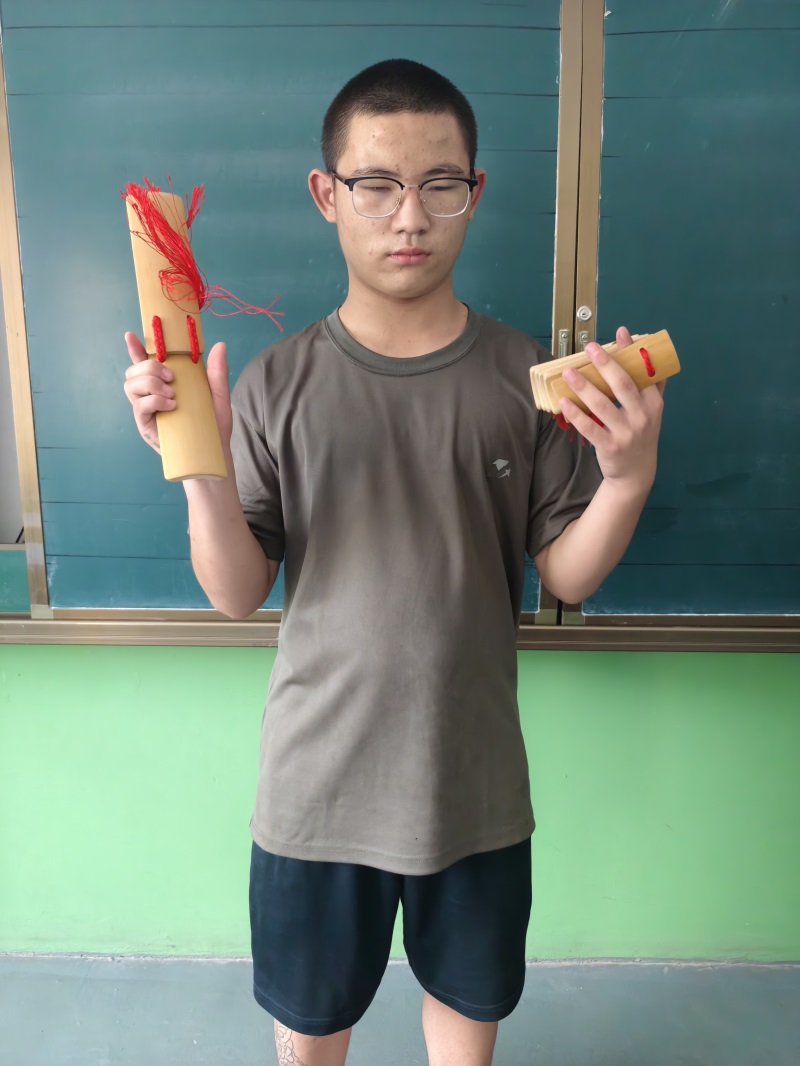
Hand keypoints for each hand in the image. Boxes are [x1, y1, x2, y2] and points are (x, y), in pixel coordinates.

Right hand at [123, 333, 232, 454]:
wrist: (214, 452)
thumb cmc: (214, 425)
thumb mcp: (218, 395)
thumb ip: (217, 371)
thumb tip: (219, 345)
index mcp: (165, 383)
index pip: (144, 362)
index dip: (135, 348)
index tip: (131, 336)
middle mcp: (151, 394)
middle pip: (133, 370)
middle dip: (150, 366)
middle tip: (172, 377)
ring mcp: (146, 409)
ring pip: (131, 385)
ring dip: (150, 383)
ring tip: (172, 395)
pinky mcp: (145, 424)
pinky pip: (139, 405)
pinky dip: (154, 401)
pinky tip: (171, 406)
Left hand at [559, 326, 665, 493]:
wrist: (636, 473)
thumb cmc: (641, 434)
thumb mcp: (652, 411)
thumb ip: (652, 383)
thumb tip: (648, 349)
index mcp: (654, 404)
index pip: (642, 374)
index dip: (631, 353)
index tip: (620, 333)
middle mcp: (642, 417)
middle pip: (623, 385)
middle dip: (606, 364)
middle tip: (589, 347)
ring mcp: (626, 433)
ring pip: (602, 405)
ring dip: (583, 386)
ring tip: (568, 372)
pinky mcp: (609, 446)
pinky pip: (589, 427)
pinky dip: (575, 414)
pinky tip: (563, 401)